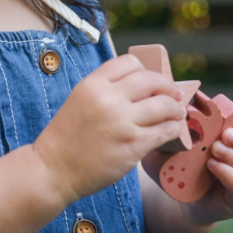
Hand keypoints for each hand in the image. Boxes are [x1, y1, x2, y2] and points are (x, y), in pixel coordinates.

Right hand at [33, 54, 186, 207]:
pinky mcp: (133, 145)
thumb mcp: (80, 99)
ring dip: (175, 108)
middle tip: (175, 93)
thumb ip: (106, 89)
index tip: (152, 80)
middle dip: (168, 86)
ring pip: (164, 105)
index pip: (129, 63)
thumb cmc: (67, 136)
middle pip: (152, 80)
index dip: (145, 70)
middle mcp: (109, 99)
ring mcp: (123, 122)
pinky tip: (172, 130)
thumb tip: (141, 85)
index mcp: (93, 84)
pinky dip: (173, 128)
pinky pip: (164, 131)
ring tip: (177, 112)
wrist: (54, 169)